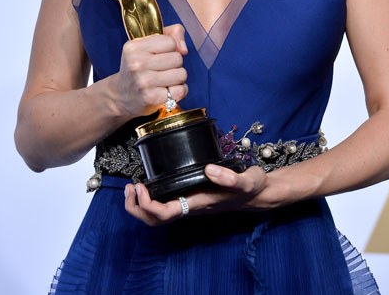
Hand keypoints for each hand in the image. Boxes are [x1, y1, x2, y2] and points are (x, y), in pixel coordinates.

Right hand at [114, 24, 187, 117]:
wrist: (121, 96)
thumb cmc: (139, 67)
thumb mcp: (147, 44)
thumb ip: (171, 34)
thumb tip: (183, 49)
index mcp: (134, 47)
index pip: (170, 42)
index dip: (170, 49)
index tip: (159, 55)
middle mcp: (137, 64)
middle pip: (177, 58)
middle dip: (174, 64)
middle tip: (161, 70)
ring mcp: (144, 82)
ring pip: (181, 74)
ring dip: (177, 78)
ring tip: (164, 80)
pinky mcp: (152, 98)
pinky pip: (181, 90)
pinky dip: (178, 92)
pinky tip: (166, 91)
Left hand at [124, 163, 275, 226]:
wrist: (259, 194)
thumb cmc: (252, 187)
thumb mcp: (246, 179)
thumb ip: (229, 176)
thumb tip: (208, 169)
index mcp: (199, 203)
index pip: (165, 213)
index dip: (147, 204)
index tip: (140, 186)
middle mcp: (191, 206)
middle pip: (154, 220)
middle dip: (136, 207)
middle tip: (129, 187)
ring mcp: (190, 203)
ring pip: (157, 216)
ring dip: (140, 205)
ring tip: (133, 187)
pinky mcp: (191, 197)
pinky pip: (164, 205)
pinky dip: (150, 199)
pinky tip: (149, 185)